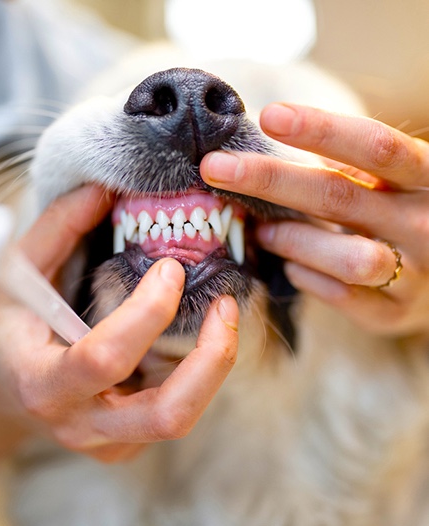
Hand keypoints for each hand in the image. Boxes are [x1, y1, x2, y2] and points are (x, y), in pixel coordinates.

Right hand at [0, 184, 239, 461]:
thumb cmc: (1, 328)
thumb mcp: (14, 273)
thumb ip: (57, 228)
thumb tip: (103, 188)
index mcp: (42, 384)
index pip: (104, 358)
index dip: (147, 311)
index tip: (170, 268)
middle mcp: (80, 424)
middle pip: (167, 415)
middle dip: (212, 359)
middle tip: (227, 305)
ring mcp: (107, 441)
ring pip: (181, 417)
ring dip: (214, 365)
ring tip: (223, 314)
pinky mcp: (126, 442)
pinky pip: (174, 410)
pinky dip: (196, 372)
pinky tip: (192, 336)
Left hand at [200, 103, 428, 336]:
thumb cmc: (398, 215)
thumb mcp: (388, 182)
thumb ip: (348, 165)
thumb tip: (276, 138)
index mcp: (426, 177)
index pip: (375, 147)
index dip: (322, 129)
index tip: (269, 116)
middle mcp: (426, 223)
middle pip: (340, 197)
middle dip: (270, 180)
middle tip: (215, 168)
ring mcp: (415, 273)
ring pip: (345, 256)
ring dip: (290, 239)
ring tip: (262, 231)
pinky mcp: (392, 311)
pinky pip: (339, 295)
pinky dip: (304, 276)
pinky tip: (290, 265)